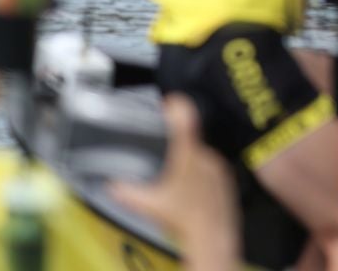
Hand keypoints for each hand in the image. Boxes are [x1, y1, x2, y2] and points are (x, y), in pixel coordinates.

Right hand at [110, 97, 239, 270]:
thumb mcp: (147, 205)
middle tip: (163, 167)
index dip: (176, 106)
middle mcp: (206, 156)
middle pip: (187, 143)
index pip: (185, 118)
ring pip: (198, 159)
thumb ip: (124, 192)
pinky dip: (198, 178)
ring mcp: (218, 166)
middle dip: (174, 152)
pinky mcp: (226, 178)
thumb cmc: (182, 220)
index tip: (170, 101)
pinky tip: (189, 193)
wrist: (212, 236)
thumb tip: (110, 185)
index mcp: (187, 155)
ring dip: (186, 167)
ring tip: (175, 186)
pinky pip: (209, 171)